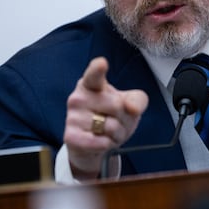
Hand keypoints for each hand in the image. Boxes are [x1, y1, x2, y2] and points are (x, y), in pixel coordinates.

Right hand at [63, 57, 147, 178]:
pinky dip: (108, 144)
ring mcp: (72, 117)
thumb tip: (132, 108)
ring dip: (116, 134)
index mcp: (91, 84)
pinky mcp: (70, 136)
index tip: (102, 63)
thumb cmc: (111, 117)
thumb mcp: (130, 105)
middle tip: (115, 120)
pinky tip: (101, 141)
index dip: (98, 69)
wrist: (95, 143)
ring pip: (110, 126)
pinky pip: (100, 142)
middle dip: (123, 117)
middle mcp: (78, 97)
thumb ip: (137, 100)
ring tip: (107, 132)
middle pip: (117, 105)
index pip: (94, 74)